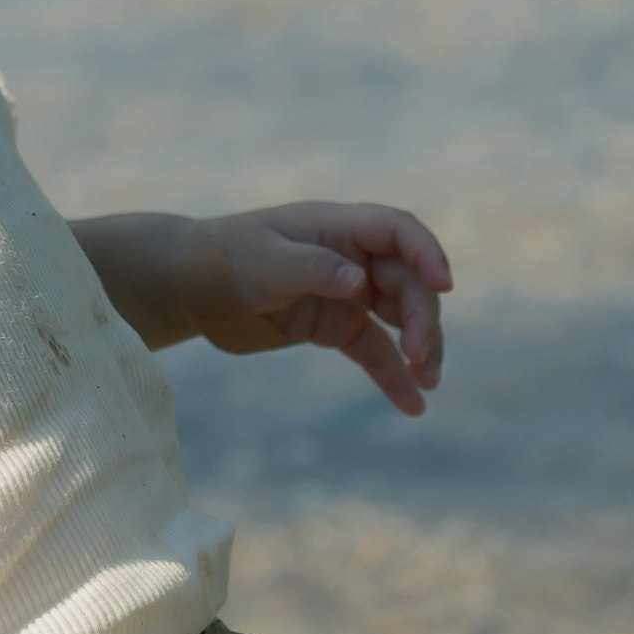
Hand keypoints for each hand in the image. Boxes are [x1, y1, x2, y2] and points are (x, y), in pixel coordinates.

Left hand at [186, 203, 451, 413]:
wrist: (191, 289)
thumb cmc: (225, 260)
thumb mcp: (265, 261)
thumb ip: (314, 268)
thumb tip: (359, 280)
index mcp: (338, 227)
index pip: (397, 231)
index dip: (426, 252)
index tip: (443, 284)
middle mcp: (352, 258)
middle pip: (407, 281)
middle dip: (422, 316)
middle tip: (421, 355)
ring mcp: (347, 294)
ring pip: (402, 318)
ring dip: (422, 346)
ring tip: (430, 381)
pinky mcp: (336, 328)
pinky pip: (376, 352)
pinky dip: (394, 376)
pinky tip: (413, 405)